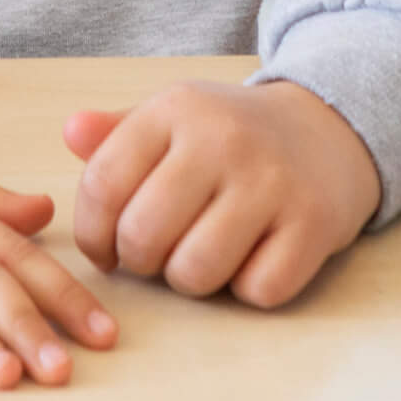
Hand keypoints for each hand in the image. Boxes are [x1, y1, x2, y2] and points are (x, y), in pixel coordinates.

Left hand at [64, 80, 379, 308]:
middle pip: (143, 237)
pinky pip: (256, 290)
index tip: (107, 249)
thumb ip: (115, 134)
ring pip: (195, 272)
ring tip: (205, 253)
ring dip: (192, 280)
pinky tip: (254, 256)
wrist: (329, 129)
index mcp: (176, 110)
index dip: (92, 234)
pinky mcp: (314, 223)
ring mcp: (272, 181)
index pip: (102, 184)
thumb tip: (71, 132)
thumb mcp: (173, 119)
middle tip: (161, 252)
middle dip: (142, 262)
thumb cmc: (232, 136)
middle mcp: (223, 139)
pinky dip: (248, 288)